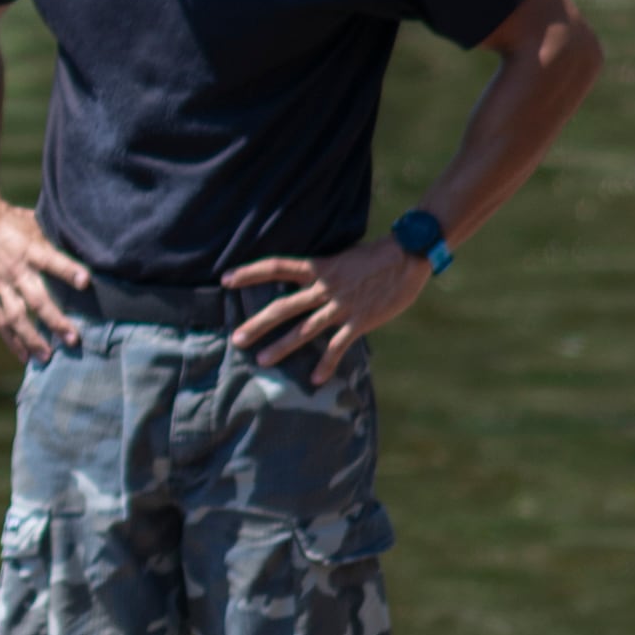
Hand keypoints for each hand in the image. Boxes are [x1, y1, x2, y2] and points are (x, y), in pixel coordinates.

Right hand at [0, 203, 90, 361]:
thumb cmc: (13, 220)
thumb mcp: (36, 224)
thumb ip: (55, 244)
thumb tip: (85, 254)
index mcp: (29, 249)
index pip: (51, 261)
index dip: (68, 271)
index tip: (86, 283)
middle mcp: (14, 270)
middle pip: (36, 299)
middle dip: (55, 320)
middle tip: (74, 339)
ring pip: (16, 316)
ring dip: (33, 338)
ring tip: (48, 356)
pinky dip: (12, 339)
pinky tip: (24, 355)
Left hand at [224, 234, 424, 379]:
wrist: (409, 255)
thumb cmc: (374, 257)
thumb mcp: (340, 259)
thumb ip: (320, 273)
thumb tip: (300, 285)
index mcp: (319, 268)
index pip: (277, 266)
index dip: (250, 272)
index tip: (225, 279)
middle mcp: (325, 287)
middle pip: (282, 307)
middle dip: (257, 324)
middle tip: (236, 339)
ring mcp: (342, 306)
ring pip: (305, 330)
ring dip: (282, 347)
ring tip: (262, 360)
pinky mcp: (360, 320)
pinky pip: (338, 345)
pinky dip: (327, 363)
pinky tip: (315, 378)